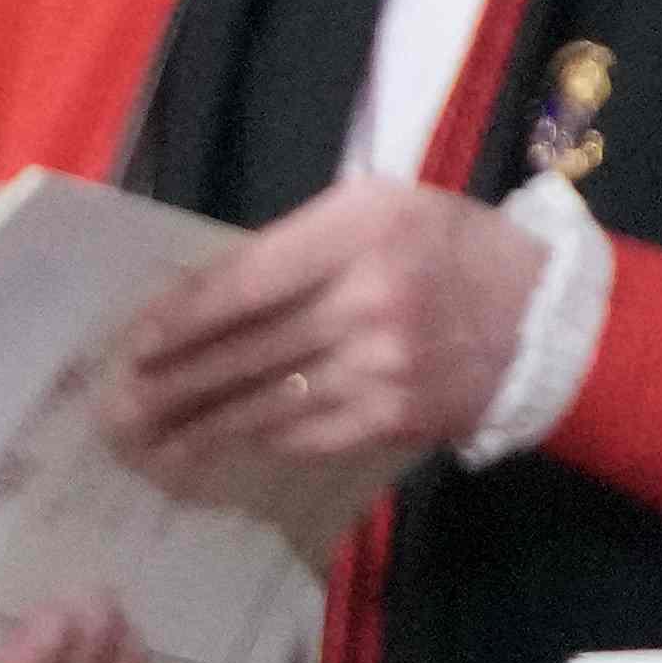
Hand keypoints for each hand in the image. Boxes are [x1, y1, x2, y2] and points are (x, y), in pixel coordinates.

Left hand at [99, 178, 541, 511]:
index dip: (181, 319)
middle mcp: (373, 298)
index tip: (133, 343)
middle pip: (246, 349)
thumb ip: (296, 246)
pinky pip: (300, 434)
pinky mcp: (392, 417)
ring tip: (140, 438)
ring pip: (264, 402)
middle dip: (171, 382)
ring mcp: (384, 366)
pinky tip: (207, 450)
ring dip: (195, 425)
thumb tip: (199, 297)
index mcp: (365, 230)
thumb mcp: (380, 212)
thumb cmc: (448, 251)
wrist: (547, 319)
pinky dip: (249, 441)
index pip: (247, 282)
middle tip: (114, 404)